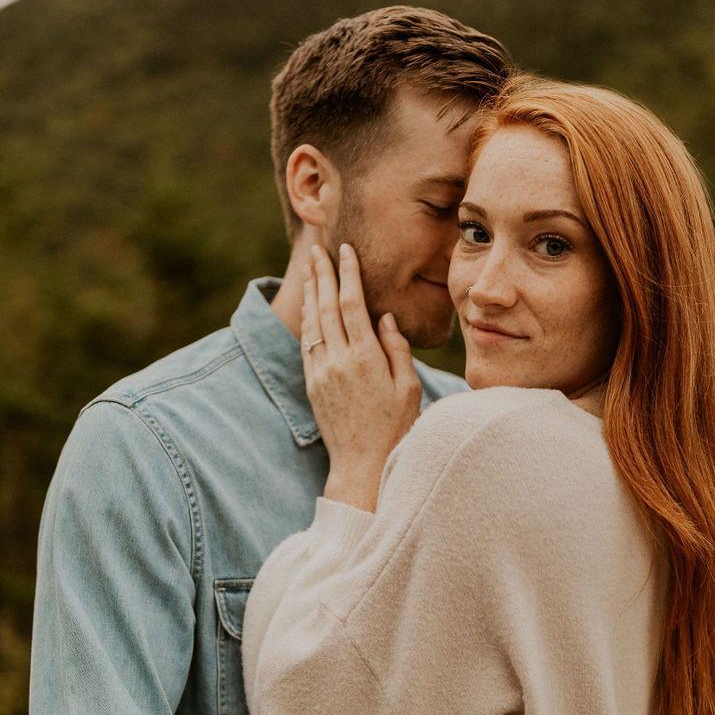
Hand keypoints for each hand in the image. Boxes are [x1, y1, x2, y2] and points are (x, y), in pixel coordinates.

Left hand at [301, 241, 421, 510]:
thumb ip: (397, 349)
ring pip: (312, 323)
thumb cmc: (395, 428)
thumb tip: (384, 317)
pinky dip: (307, 320)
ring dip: (310, 294)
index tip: (345, 250)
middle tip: (317, 249)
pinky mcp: (312, 385)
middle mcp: (338, 361)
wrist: (362, 466)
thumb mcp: (408, 388)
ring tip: (310, 270)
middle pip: (325, 306)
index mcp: (366, 358)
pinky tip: (310, 308)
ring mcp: (321, 373)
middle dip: (321, 274)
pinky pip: (306, 344)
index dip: (347, 273)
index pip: (352, 304)